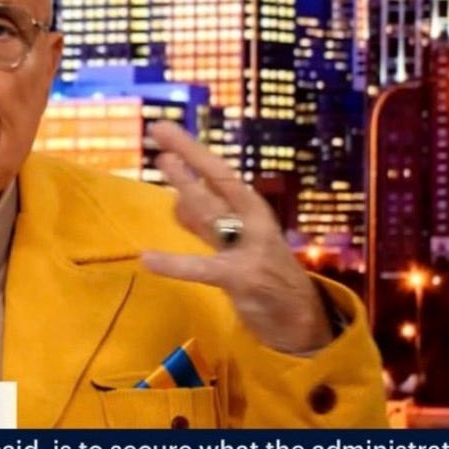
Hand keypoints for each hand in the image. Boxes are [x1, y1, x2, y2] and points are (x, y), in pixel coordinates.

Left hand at [140, 121, 331, 354]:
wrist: (301, 319)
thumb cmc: (265, 275)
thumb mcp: (233, 244)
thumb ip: (206, 225)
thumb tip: (176, 201)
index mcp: (249, 211)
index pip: (218, 174)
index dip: (191, 150)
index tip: (163, 129)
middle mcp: (252, 223)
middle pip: (219, 181)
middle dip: (190, 154)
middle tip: (158, 129)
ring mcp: (251, 248)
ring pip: (214, 214)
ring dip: (188, 188)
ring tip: (163, 163)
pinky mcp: (244, 279)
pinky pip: (204, 268)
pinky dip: (176, 264)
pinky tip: (148, 259)